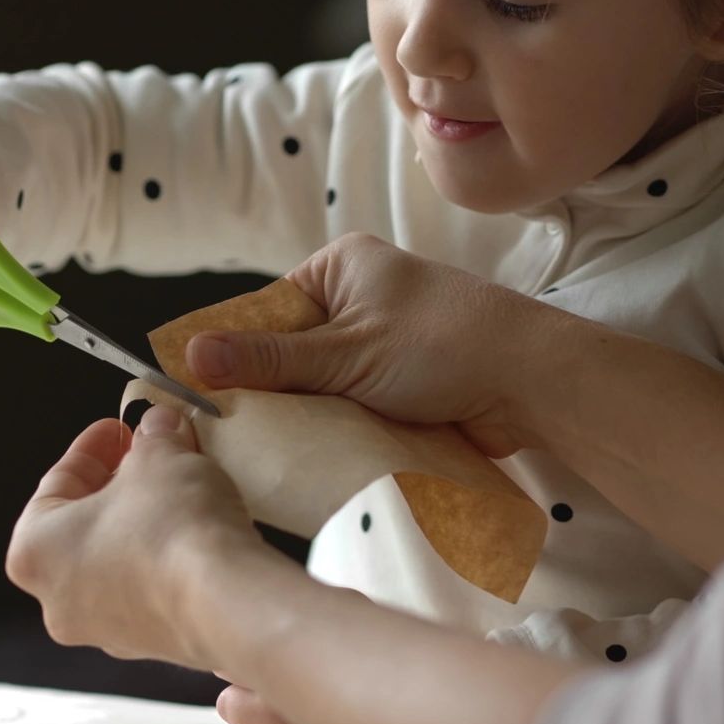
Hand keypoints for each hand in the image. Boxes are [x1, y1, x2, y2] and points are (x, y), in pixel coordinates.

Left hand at [3, 407, 278, 668]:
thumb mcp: (158, 456)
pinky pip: (151, 590)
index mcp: (33, 552)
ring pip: (116, 561)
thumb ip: (153, 436)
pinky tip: (197, 534)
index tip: (121, 428)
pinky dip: (166, 560)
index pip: (56, 482)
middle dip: (119, 486)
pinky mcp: (152, 644)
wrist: (225, 600)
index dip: (93, 446)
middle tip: (152, 456)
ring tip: (181, 492)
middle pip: (83, 526)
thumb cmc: (170, 528)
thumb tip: (159, 426)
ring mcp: (105, 630)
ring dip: (143, 524)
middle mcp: (58, 600)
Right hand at [181, 234, 570, 456]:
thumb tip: (193, 355)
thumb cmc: (443, 345)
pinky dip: (336, 429)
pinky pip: (350, 407)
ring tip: (269, 451)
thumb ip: (270, 359)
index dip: (231, 354)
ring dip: (305, 416)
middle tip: (231, 434)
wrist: (530, 382)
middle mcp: (358, 299)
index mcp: (340, 268)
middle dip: (270, 392)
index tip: (197, 397)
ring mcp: (381, 344)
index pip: (263, 311)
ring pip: (318, 386)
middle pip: (287, 352)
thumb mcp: (345, 352)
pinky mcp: (400, 385)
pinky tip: (313, 456)